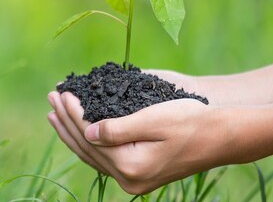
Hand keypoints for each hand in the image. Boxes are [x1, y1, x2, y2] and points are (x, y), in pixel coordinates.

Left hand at [47, 91, 230, 194]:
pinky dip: (88, 141)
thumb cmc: (190, 121)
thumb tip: (88, 131)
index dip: (73, 112)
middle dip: (67, 120)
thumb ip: (117, 128)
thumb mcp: (153, 120)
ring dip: (72, 132)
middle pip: (86, 146)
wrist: (220, 137)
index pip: (90, 135)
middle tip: (51, 97)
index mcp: (131, 166)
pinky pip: (103, 158)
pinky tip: (79, 130)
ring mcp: (133, 180)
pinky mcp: (138, 174)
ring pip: (92, 154)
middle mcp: (129, 179)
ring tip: (55, 113)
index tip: (62, 91)